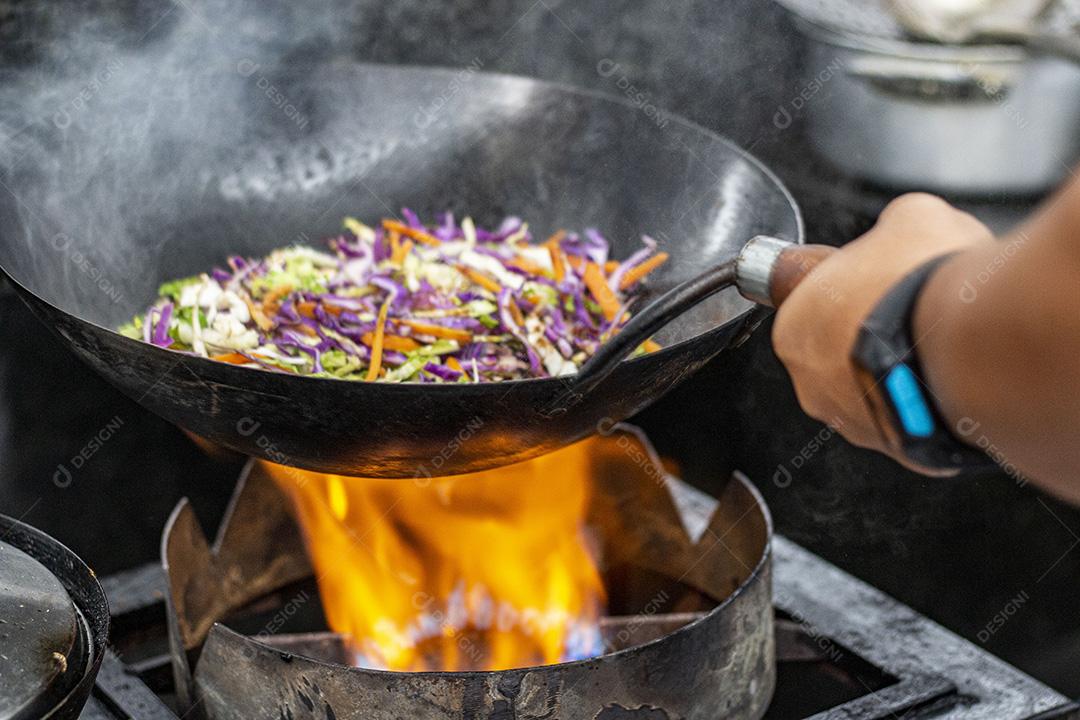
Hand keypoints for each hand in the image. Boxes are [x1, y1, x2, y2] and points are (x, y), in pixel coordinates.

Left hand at [772, 193, 995, 470]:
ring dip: (900, 369)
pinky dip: (928, 402)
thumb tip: (903, 226)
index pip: (814, 305)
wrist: (967, 344)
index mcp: (793, 327)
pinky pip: (910, 421)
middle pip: (840, 351)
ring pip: (874, 390)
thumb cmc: (921, 285)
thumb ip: (892, 225)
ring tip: (939, 343)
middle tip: (914, 309)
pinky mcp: (897, 451)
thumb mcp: (909, 217)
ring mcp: (853, 423)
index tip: (879, 281)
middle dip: (873, 331)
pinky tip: (951, 378)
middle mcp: (810, 383)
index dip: (852, 288)